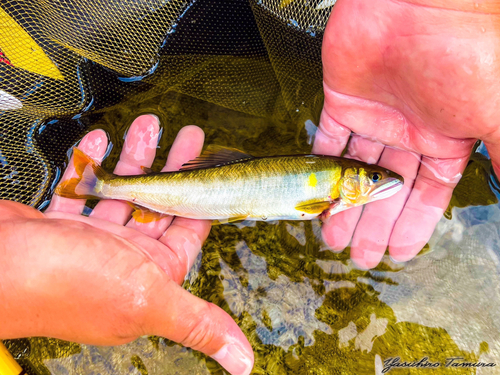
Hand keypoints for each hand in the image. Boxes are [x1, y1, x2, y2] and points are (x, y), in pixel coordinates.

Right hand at [0, 115, 253, 374]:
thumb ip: (198, 323)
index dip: (204, 198)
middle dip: (172, 170)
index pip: (189, 233)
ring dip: (135, 162)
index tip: (211, 165)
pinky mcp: (60, 228)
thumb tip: (244, 363)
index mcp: (151, 279)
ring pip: (122, 195)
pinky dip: (93, 168)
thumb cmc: (67, 286)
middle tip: (186, 137)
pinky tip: (100, 143)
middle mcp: (124, 264)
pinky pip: (84, 191)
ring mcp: (91, 245)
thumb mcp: (148, 299)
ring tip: (147, 127)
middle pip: (158, 207)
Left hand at [313, 0, 499, 267]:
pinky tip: (316, 192)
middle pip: (387, 190)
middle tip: (358, 257)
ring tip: (331, 237)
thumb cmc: (464, 53)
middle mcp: (409, 132)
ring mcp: (375, 116)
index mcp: (446, 140)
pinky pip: (328, 139)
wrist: (418, 3)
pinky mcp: (343, 99)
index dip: (412, 225)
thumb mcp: (493, 115)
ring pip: (355, 171)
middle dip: (372, 224)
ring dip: (343, 203)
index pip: (427, 194)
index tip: (396, 254)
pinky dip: (321, 166)